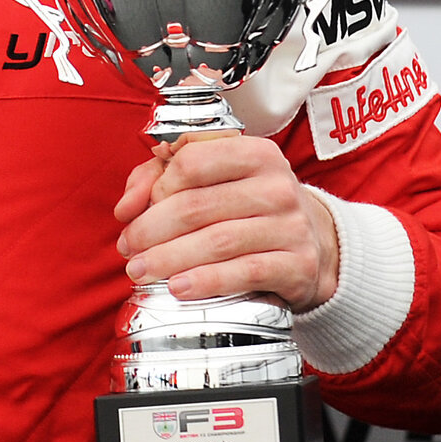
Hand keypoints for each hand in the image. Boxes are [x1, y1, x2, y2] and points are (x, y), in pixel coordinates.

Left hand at [113, 135, 339, 311]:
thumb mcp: (212, 181)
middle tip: (128, 248)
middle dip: (151, 229)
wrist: (314, 247)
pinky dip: (207, 282)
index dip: (158, 187)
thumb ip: (159, 179)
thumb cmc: (249, 209)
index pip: (193, 161)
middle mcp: (276, 186)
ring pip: (217, 241)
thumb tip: (126, 207)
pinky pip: (246, 273)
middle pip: (197, 205)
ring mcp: (291, 226)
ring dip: (170, 259)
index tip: (139, 211)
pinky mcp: (297, 264)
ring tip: (141, 271)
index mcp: (255, 153)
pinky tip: (179, 288)